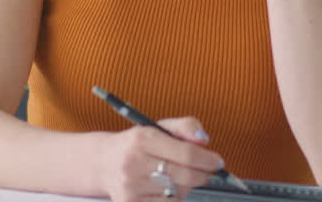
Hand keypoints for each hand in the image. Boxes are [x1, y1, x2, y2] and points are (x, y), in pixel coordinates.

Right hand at [98, 117, 224, 201]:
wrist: (104, 163)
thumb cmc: (137, 144)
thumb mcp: (158, 127)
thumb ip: (185, 127)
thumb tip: (204, 139)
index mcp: (142, 139)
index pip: (186, 153)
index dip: (207, 160)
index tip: (217, 161)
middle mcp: (134, 162)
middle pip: (185, 176)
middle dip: (203, 174)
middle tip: (209, 171)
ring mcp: (131, 187)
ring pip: (178, 193)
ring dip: (187, 186)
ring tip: (179, 177)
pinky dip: (174, 198)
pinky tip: (167, 189)